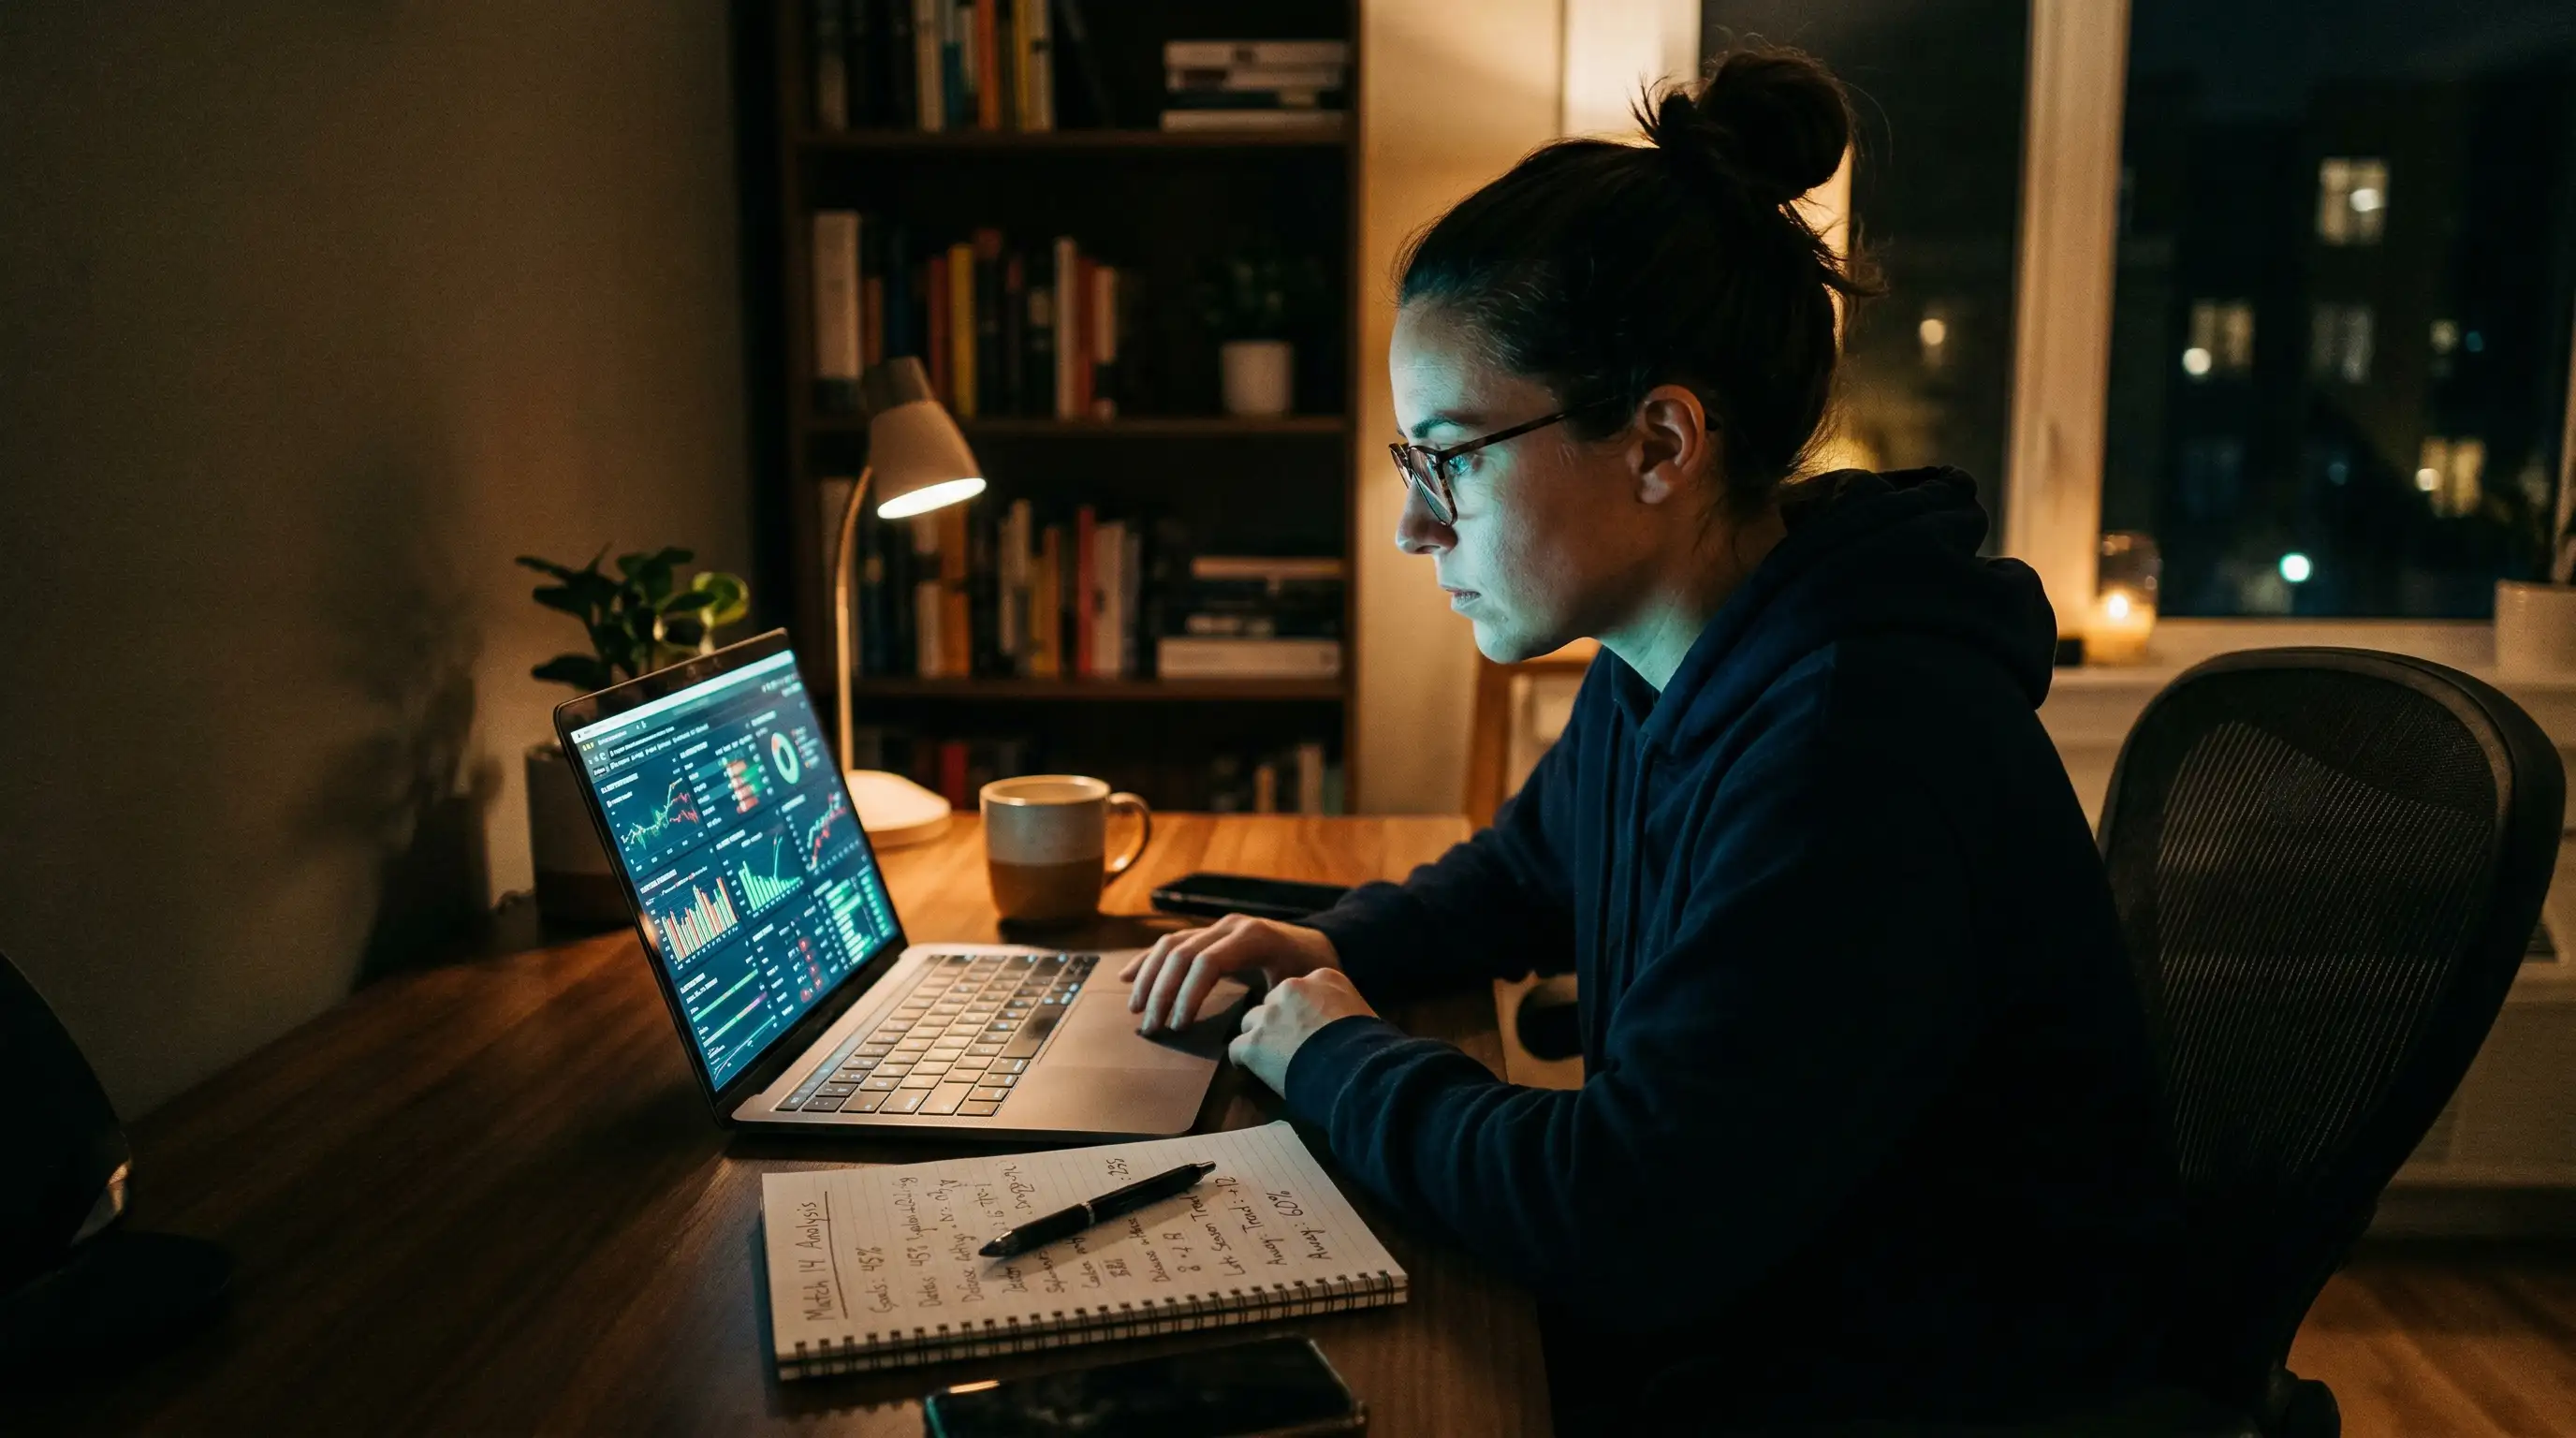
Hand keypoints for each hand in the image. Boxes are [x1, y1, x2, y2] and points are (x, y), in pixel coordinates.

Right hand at [1121, 914, 1340, 1033]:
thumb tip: (1243, 1034)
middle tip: (1151, 1027)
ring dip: (1148, 977)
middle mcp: (1230, 927)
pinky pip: (1171, 943)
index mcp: (1252, 938)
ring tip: (1136, 1009)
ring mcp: (1217, 927)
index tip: (1178, 1027)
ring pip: (1170, 945)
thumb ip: (1272, 1005)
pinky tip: (1126, 977)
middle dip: (1162, 992)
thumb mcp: (1299, 988)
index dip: (1188, 995)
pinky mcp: (1209, 933)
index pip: (1206, 963)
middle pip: (1182, 954)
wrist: (1320, 944)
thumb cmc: (1311, 972)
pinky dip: (1147, 960)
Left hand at [1228, 969, 1376, 1093]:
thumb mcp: (1364, 1014)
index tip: (1308, 1029)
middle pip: (1272, 1003)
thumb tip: (1346, 1026)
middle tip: (1289, 1046)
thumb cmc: (1370, 1048)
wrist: (1356, 1070)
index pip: (1300, 990)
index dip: (1301, 1012)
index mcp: (1323, 978)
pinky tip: (1252, 1070)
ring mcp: (1270, 1015)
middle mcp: (1292, 988)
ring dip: (1259, 1039)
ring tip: (1270, 1061)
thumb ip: (1344, 1010)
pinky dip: (1244, 1060)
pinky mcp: (1253, 1043)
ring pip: (1251, 1023)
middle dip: (1277, 1023)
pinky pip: (1237, 1049)